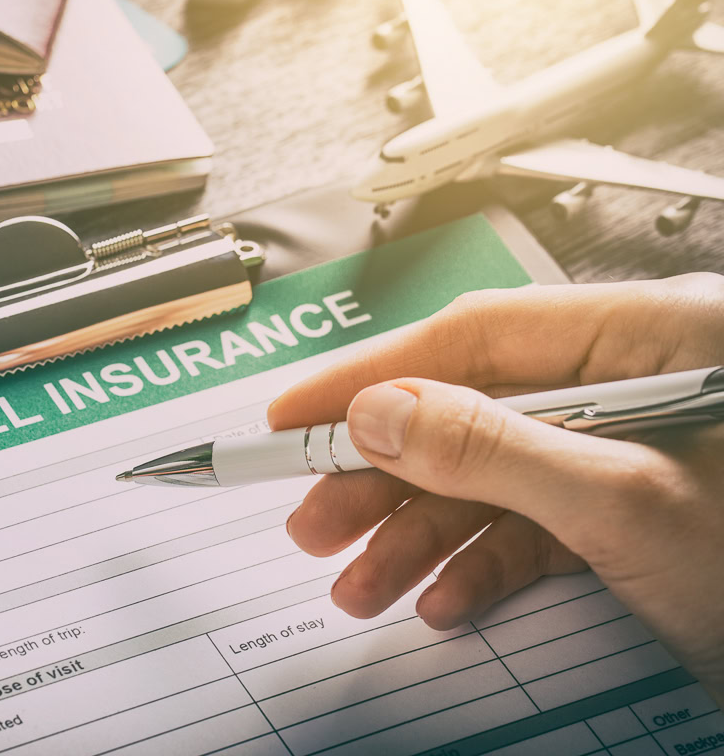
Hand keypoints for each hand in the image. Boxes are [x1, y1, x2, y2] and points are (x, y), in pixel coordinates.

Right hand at [267, 273, 723, 704]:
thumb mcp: (627, 502)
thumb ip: (496, 448)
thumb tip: (380, 412)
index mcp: (645, 338)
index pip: (472, 338)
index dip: (370, 375)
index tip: (291, 415)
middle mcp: (629, 384)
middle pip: (470, 410)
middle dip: (383, 474)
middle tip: (307, 520)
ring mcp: (629, 451)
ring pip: (492, 476)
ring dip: (417, 533)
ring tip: (355, 582)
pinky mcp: (632, 512)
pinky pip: (534, 526)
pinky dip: (481, 565)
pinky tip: (441, 599)